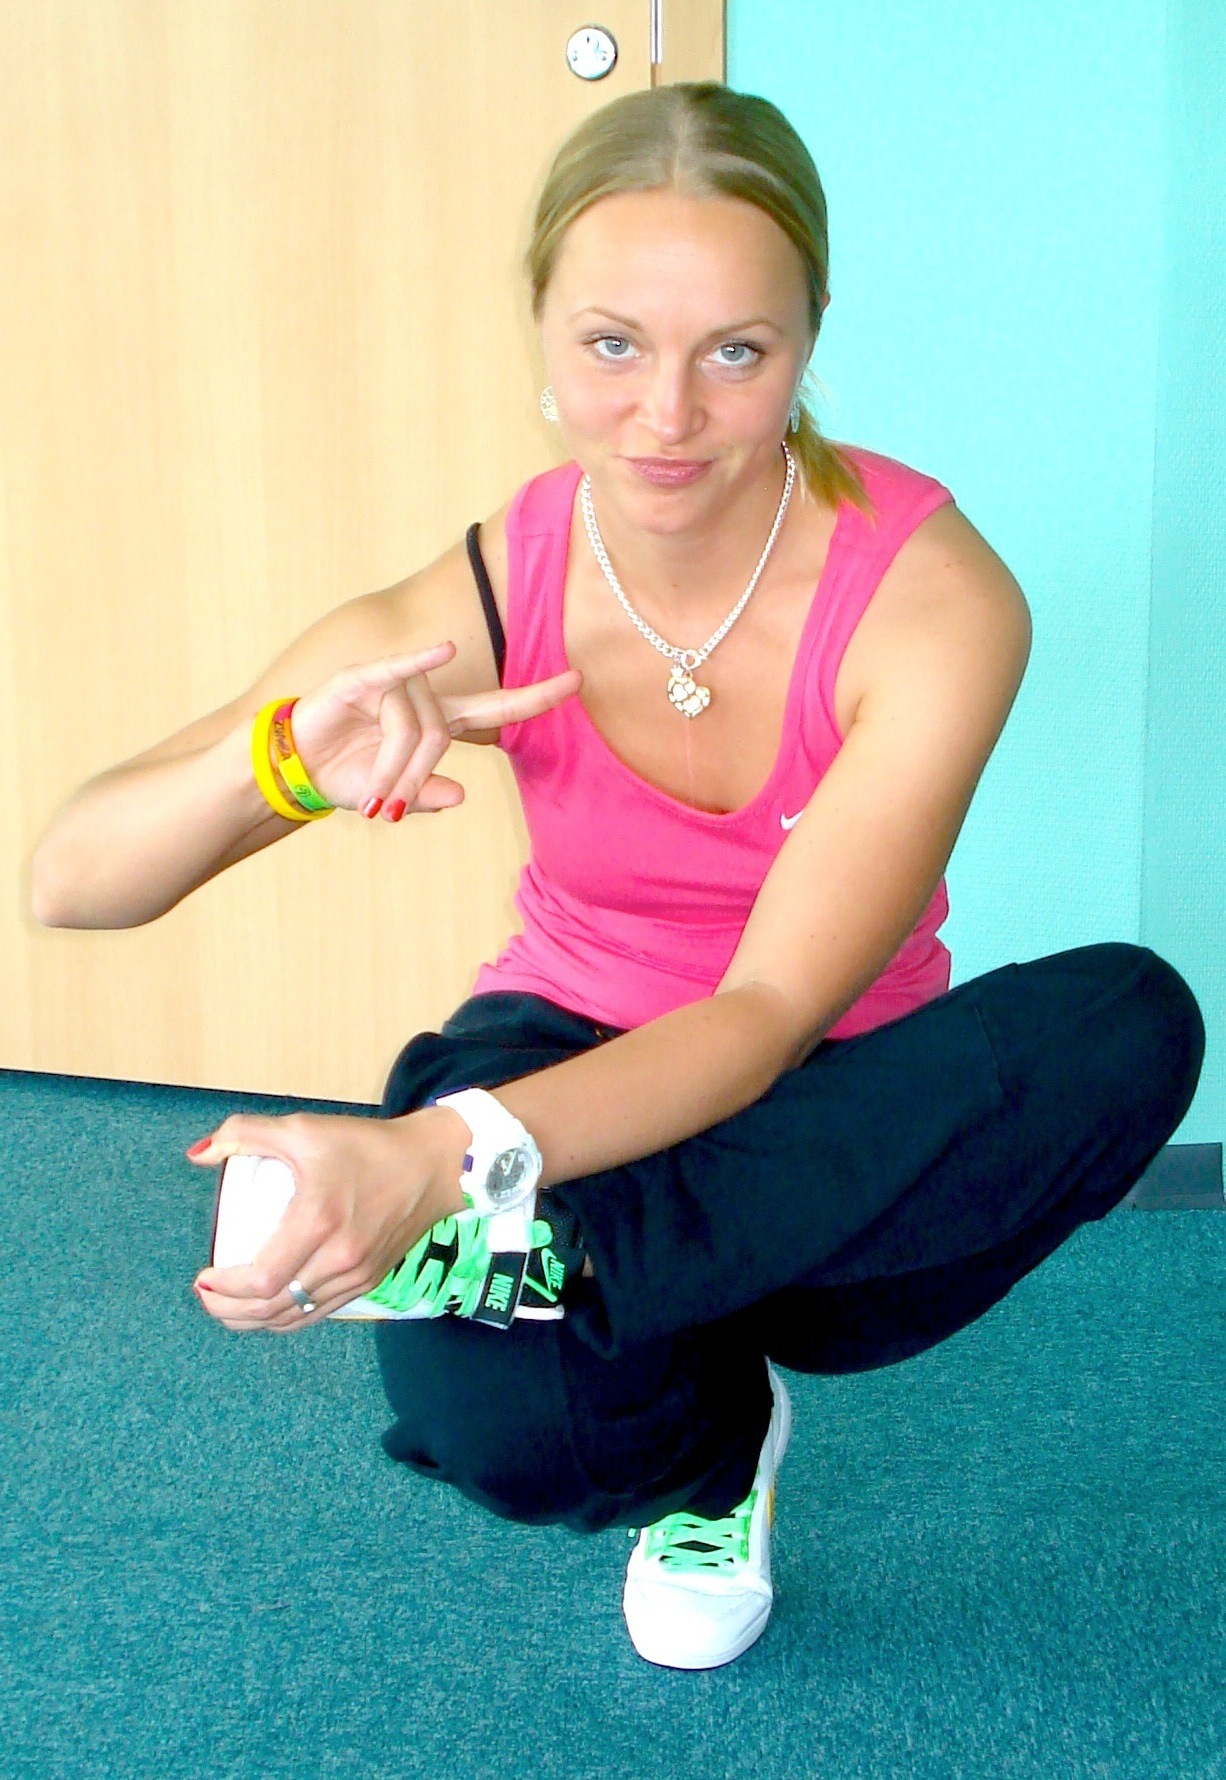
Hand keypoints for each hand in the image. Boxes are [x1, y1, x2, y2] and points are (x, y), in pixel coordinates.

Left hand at [187, 1108, 466, 1331]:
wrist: (433, 1163)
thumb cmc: (366, 1146)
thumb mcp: (303, 1129)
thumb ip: (245, 1133)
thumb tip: (197, 1154)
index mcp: (318, 1222)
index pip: (261, 1279)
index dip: (224, 1289)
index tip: (202, 1277)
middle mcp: (338, 1258)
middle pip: (272, 1307)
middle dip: (230, 1310)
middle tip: (207, 1297)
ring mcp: (357, 1275)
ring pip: (295, 1317)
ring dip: (256, 1320)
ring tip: (230, 1308)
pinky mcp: (370, 1280)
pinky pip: (320, 1313)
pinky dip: (288, 1317)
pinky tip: (272, 1308)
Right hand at [285, 642, 581, 819]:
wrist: (294, 772)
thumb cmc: (346, 777)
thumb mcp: (389, 796)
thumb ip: (424, 797)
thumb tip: (461, 796)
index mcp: (438, 722)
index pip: (497, 707)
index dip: (536, 697)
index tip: (578, 681)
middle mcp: (421, 699)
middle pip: (443, 733)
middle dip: (417, 776)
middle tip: (387, 810)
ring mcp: (390, 686)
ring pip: (412, 727)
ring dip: (391, 767)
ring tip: (369, 795)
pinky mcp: (357, 682)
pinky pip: (392, 672)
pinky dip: (416, 662)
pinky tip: (442, 651)